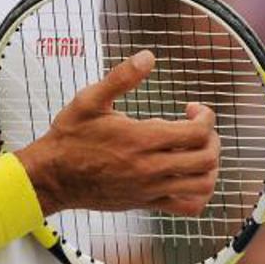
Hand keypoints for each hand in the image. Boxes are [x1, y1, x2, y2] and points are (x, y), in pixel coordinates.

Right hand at [17, 50, 219, 216]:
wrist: (52, 178)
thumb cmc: (70, 137)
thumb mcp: (90, 99)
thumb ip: (121, 77)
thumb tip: (148, 56)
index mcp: (142, 140)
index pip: (197, 132)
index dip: (205, 116)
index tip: (192, 108)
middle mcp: (151, 168)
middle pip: (206, 158)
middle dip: (212, 138)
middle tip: (198, 127)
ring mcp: (151, 189)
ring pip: (203, 184)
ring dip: (210, 164)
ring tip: (197, 149)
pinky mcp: (147, 203)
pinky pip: (188, 207)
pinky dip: (200, 193)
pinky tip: (190, 175)